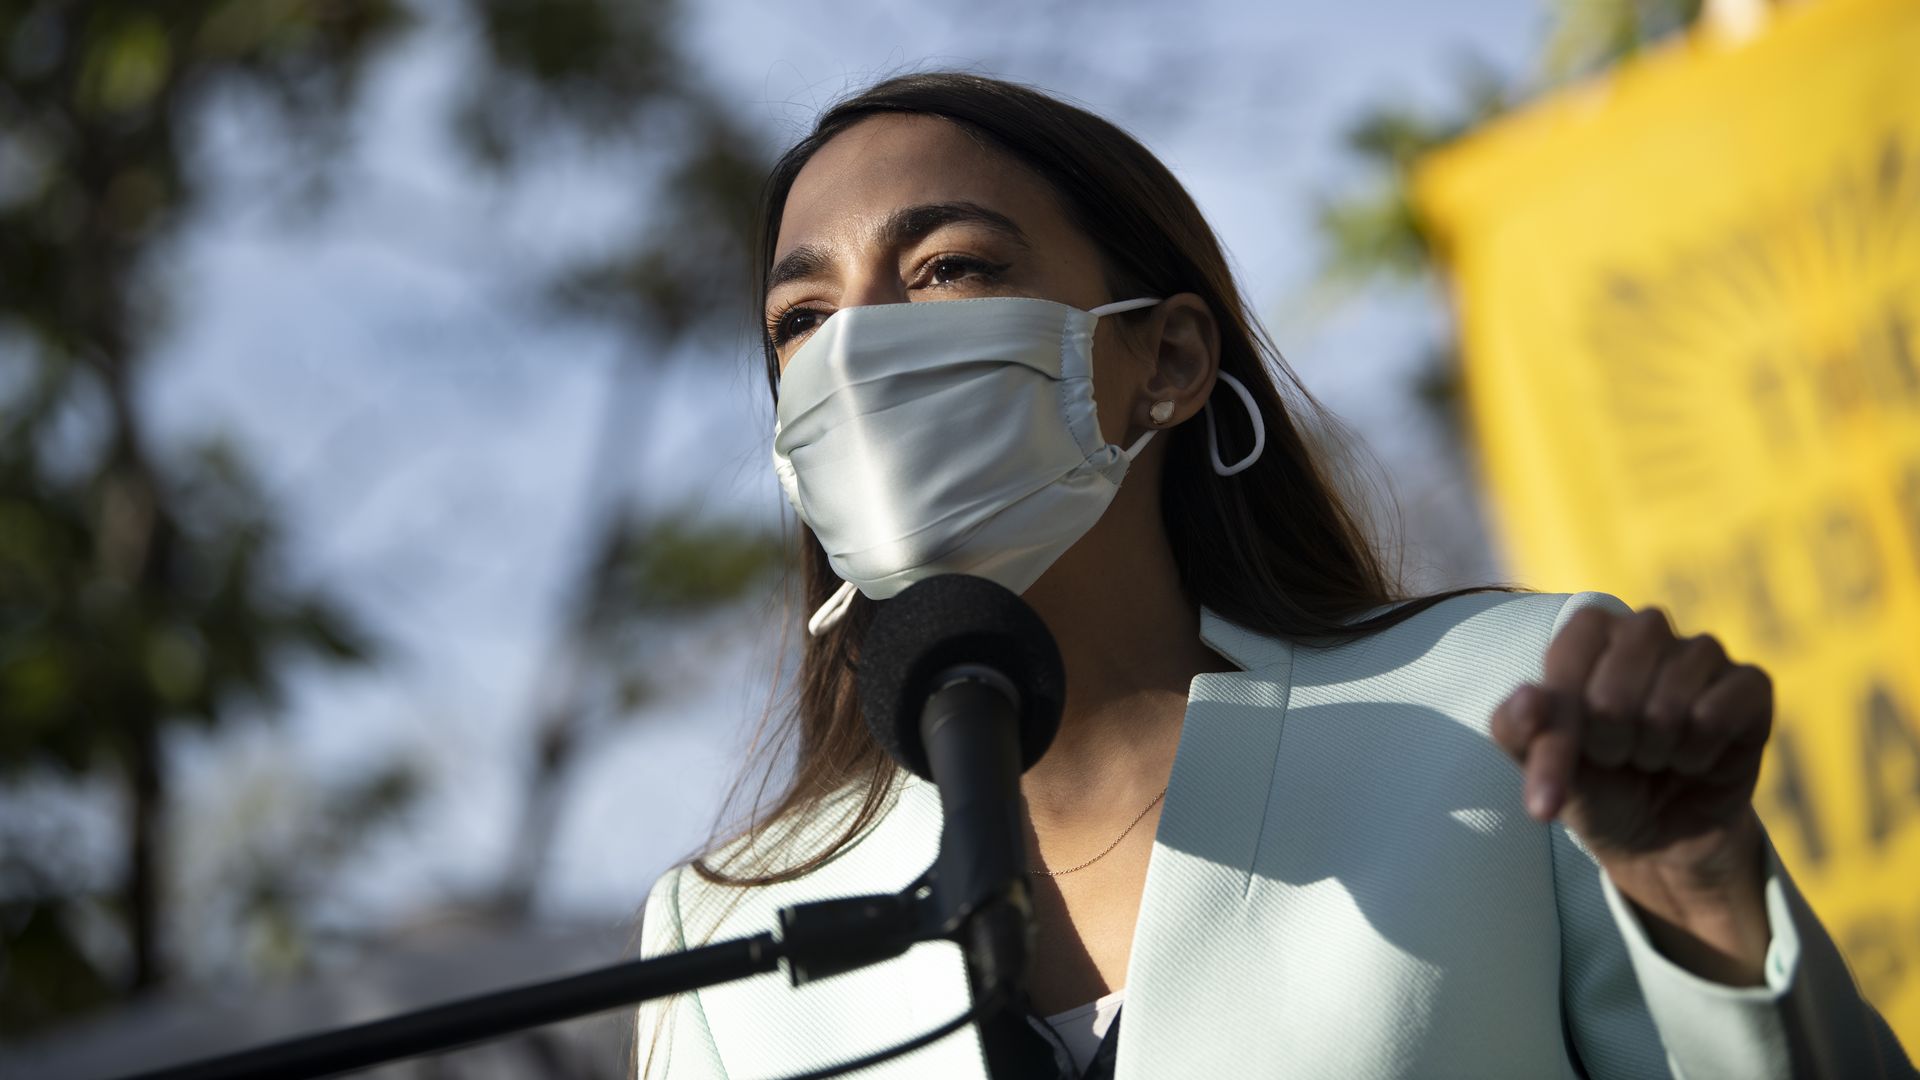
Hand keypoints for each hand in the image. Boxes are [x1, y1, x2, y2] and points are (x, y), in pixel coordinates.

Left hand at [1490, 606, 1774, 983]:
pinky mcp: (1750, 685)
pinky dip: (1697, 754)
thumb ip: (1516, 729)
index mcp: (1588, 631)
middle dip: (1607, 748)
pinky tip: (1694, 758)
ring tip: (1653, 756)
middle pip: (1612, 695)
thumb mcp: (1541, 765)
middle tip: (1616, 758)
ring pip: (1668, 706)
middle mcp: (1645, 628)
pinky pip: (1718, 714)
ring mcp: (1703, 652)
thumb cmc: (1594, 784)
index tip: (1545, 795)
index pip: (1564, 668)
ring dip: (1653, 753)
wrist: (1659, 836)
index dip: (1557, 738)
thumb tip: (1527, 697)